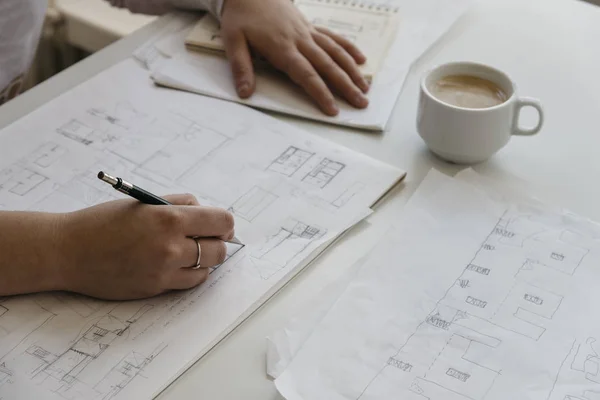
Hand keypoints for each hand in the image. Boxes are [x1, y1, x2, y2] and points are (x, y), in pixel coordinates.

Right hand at [56, 194, 234, 299]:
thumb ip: (178, 204)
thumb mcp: (144, 202)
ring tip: (189, 251)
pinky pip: (188, 283)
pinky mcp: (155, 289)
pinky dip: (189, 274)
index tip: (220, 225)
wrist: (68, 251)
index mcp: (170, 218)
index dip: (224, 224)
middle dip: (216, 242)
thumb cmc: (103, 222)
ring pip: (207, 269)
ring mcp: (164, 271)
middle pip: (219, 249)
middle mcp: (171, 246)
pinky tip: (177, 264)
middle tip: (205, 238)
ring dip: (204, 260)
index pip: (221, 222)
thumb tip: (204, 210)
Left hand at [220, 0, 369, 115]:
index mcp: (282, 47)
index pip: (305, 74)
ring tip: (365, 88)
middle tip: (361, 103)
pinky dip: (348, 48)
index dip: (320, 92)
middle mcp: (300, 40)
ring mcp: (308, 33)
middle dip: (346, 86)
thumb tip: (245, 92)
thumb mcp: (233, 41)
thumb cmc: (241, 17)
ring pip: (335, 52)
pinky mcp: (310, 27)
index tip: (332, 109)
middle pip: (327, 66)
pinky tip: (361, 60)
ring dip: (352, 70)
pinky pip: (333, 38)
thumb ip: (241, 67)